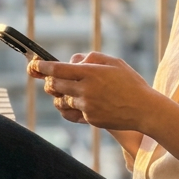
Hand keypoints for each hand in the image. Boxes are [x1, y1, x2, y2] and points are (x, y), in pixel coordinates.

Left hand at [33, 52, 158, 131]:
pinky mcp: (90, 119)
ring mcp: (87, 107)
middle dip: (49, 81)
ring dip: (58, 95)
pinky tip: (73, 103)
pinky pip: (71, 113)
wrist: (144, 109)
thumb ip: (91, 58)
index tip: (33, 64)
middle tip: (49, 78)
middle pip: (54, 85)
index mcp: (91, 73)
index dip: (42, 67)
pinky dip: (69, 107)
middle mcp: (86, 90)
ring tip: (65, 91)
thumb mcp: (114, 62)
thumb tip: (71, 62)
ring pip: (60, 101)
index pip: (58, 69)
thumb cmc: (130, 83)